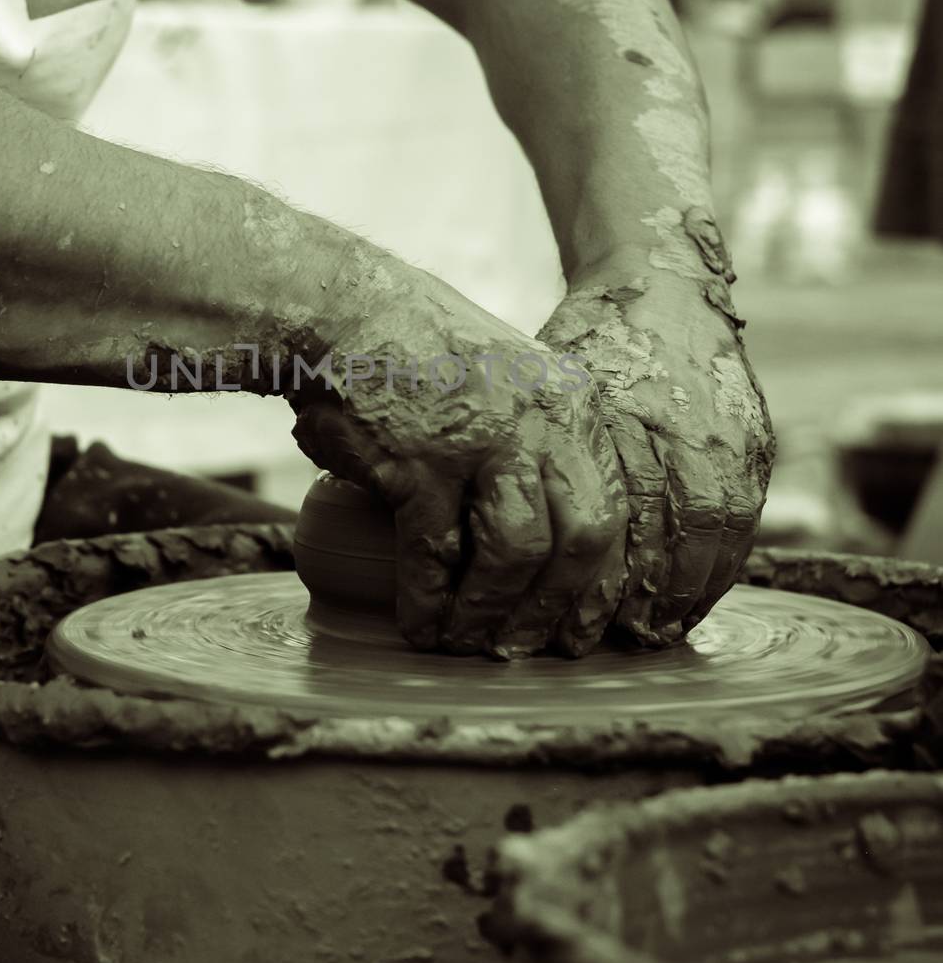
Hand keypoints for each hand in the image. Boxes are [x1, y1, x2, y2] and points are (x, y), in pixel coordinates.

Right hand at [288, 263, 627, 656]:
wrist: (343, 312)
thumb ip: (539, 447)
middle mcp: (542, 420)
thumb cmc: (420, 358)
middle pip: (584, 538)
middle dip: (559, 609)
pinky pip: (436, 553)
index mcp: (574, 406)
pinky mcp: (420, 460)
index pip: (618, 511)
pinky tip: (420, 627)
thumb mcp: (508, 386)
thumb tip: (549, 547)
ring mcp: (483, 438)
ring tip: (468, 643)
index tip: (583, 628)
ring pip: (519, 552)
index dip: (604, 584)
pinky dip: (429, 602)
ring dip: (493, 613)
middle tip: (530, 650)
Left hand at [537, 261, 773, 645]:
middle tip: (602, 640)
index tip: (560, 611)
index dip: (588, 569)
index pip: (612, 507)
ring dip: (683, 594)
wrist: (661, 282)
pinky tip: (691, 602)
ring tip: (650, 635)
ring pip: (711, 533)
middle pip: (662, 528)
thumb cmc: (587, 341)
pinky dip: (719, 569)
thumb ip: (530, 443)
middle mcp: (677, 421)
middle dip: (635, 594)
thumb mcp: (548, 381)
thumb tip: (472, 520)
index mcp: (618, 406)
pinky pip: (744, 518)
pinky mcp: (756, 440)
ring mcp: (726, 431)